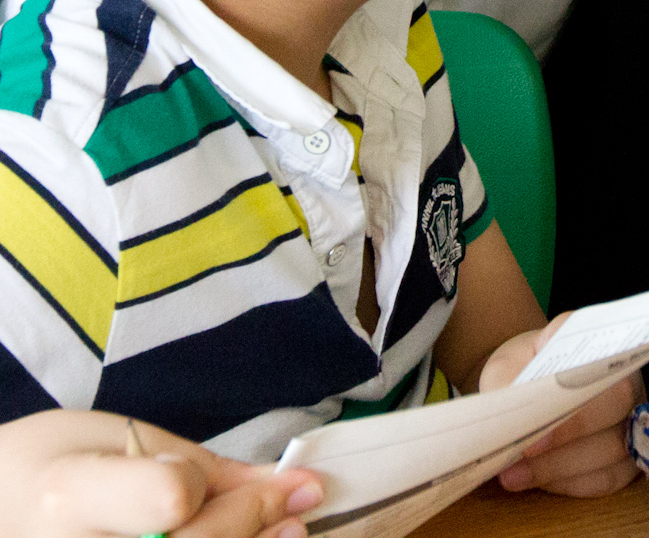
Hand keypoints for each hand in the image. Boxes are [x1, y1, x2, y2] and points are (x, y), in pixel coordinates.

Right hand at [0, 411, 322, 537]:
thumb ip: (208, 470)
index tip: (234, 477)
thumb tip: (296, 487)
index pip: (170, 499)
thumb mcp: (125, 441)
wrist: (2, 509)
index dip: (206, 487)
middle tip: (298, 501)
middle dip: (254, 523)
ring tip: (283, 531)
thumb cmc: (59, 466)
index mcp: (70, 496)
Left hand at [480, 318, 645, 497]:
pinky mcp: (632, 453)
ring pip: (614, 446)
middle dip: (568, 434)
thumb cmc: (525, 371)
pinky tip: (540, 481)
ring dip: (560, 467)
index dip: (574, 388)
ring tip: (513, 475)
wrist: (536, 384)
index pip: (599, 357)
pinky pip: (610, 475)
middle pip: (617, 402)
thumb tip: (507, 414)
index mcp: (597, 341)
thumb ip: (505, 382)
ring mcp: (635, 414)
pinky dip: (571, 482)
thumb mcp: (506, 367)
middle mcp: (628, 374)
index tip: (538, 424)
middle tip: (522, 454)